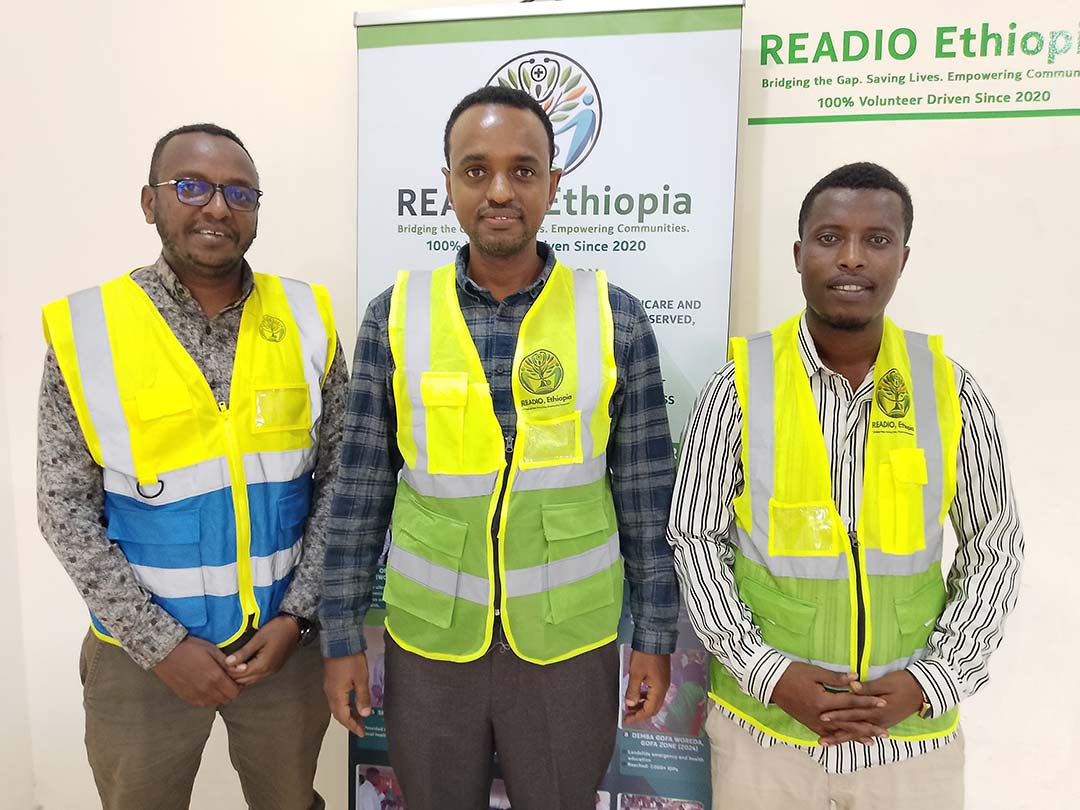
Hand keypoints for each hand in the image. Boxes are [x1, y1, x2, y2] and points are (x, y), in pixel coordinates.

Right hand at [152, 636, 241, 706]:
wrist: (165, 652)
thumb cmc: (189, 648)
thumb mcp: (212, 650)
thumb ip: (228, 663)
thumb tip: (244, 668)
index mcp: (214, 677)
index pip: (235, 692)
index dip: (239, 685)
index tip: (237, 678)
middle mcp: (206, 690)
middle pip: (227, 699)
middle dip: (231, 691)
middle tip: (229, 680)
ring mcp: (195, 695)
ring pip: (215, 702)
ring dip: (220, 695)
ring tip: (217, 683)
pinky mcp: (186, 697)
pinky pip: (203, 703)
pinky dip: (208, 698)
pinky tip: (207, 687)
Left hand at [224, 616, 299, 686]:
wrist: (295, 627)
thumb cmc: (278, 629)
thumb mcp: (258, 638)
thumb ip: (243, 652)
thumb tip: (228, 662)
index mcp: (263, 665)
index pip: (239, 675)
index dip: (228, 670)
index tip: (220, 662)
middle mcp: (267, 672)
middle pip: (244, 681)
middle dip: (232, 675)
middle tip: (223, 664)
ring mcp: (271, 672)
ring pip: (250, 681)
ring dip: (240, 676)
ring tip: (231, 665)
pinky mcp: (273, 669)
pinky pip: (257, 677)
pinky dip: (248, 675)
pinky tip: (243, 666)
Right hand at [323, 652, 372, 735]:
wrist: (339, 640)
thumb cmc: (351, 660)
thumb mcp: (361, 678)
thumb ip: (363, 697)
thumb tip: (365, 714)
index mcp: (337, 695)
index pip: (344, 717)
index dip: (353, 726)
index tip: (362, 733)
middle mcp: (330, 693)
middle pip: (338, 713)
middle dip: (350, 722)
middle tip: (361, 727)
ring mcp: (329, 686)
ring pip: (337, 706)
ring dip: (347, 713)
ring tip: (360, 716)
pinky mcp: (330, 680)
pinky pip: (336, 698)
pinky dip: (345, 704)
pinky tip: (353, 702)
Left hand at [624, 651, 670, 722]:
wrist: (655, 639)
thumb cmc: (646, 655)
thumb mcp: (635, 674)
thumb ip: (633, 691)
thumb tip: (631, 704)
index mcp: (659, 690)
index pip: (649, 710)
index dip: (638, 717)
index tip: (627, 719)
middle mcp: (664, 688)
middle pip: (653, 708)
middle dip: (641, 713)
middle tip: (628, 714)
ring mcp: (664, 682)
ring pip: (654, 700)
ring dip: (643, 704)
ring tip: (630, 704)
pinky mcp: (662, 677)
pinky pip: (654, 692)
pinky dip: (646, 696)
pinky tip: (638, 693)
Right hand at [770, 662, 887, 745]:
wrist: (771, 682)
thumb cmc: (793, 673)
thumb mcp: (815, 672)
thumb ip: (836, 678)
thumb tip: (856, 678)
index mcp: (823, 701)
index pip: (851, 703)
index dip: (868, 702)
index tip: (883, 703)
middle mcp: (820, 716)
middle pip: (848, 723)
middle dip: (868, 728)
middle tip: (885, 733)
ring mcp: (814, 722)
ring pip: (839, 732)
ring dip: (856, 737)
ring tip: (872, 742)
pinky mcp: (808, 724)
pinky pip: (826, 734)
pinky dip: (838, 739)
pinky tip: (846, 741)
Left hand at [817, 670, 924, 745]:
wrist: (923, 691)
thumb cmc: (904, 683)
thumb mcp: (886, 682)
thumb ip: (868, 687)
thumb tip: (851, 687)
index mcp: (877, 710)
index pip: (853, 713)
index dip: (837, 715)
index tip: (822, 718)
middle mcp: (878, 720)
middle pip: (853, 728)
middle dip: (837, 734)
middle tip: (821, 741)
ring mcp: (882, 723)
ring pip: (859, 733)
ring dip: (844, 738)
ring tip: (828, 744)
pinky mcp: (884, 723)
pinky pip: (866, 732)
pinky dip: (856, 737)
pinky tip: (847, 740)